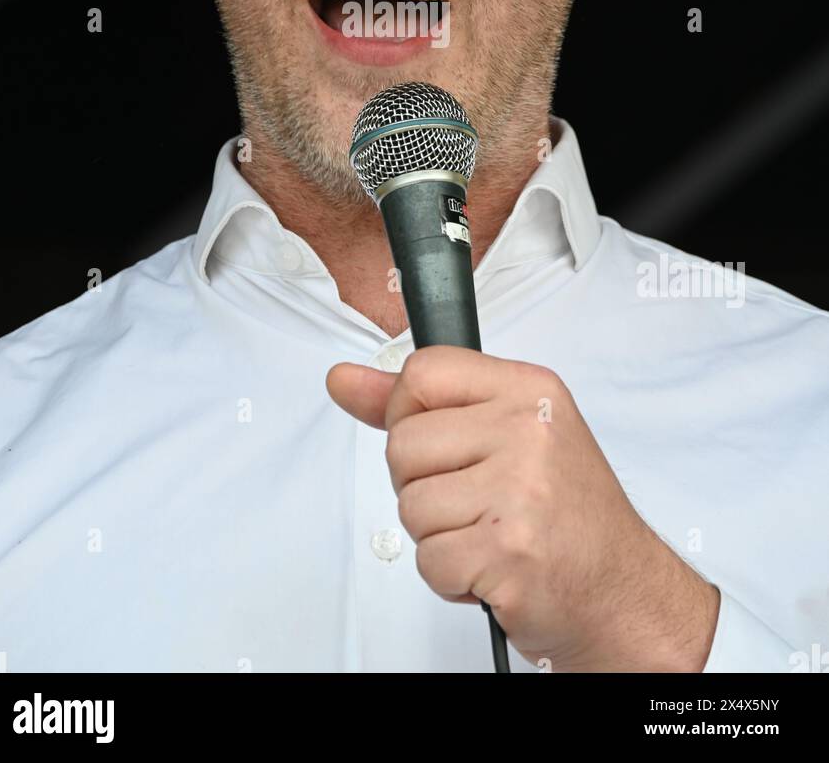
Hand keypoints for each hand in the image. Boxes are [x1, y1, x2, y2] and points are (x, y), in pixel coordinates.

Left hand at [326, 346, 719, 670]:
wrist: (625, 594)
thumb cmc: (568, 515)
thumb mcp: (505, 434)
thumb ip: (419, 405)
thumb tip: (343, 380)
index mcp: (529, 389)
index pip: (422, 372)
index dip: (410, 414)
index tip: (441, 443)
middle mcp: (528, 430)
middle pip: (403, 443)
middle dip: (423, 485)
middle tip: (478, 501)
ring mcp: (520, 491)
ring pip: (410, 506)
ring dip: (439, 537)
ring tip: (490, 535)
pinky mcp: (508, 553)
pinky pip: (428, 561)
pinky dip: (452, 579)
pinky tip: (494, 568)